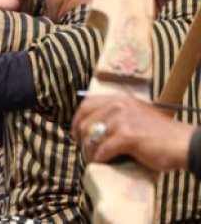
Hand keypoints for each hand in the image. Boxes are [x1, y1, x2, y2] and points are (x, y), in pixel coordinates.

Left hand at [73, 91, 193, 172]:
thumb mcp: (136, 113)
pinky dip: (100, 158)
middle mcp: (118, 104)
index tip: (76, 132)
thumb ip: (116, 113)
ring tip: (94, 158)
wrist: (182, 143)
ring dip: (90, 150)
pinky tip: (102, 162)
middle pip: (85, 121)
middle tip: (85, 149)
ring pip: (92, 136)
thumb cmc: (160, 133)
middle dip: (82, 137)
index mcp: (119, 97)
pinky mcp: (127, 136)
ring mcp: (122, 119)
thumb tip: (93, 124)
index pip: (86, 104)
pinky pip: (103, 149)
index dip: (77, 119)